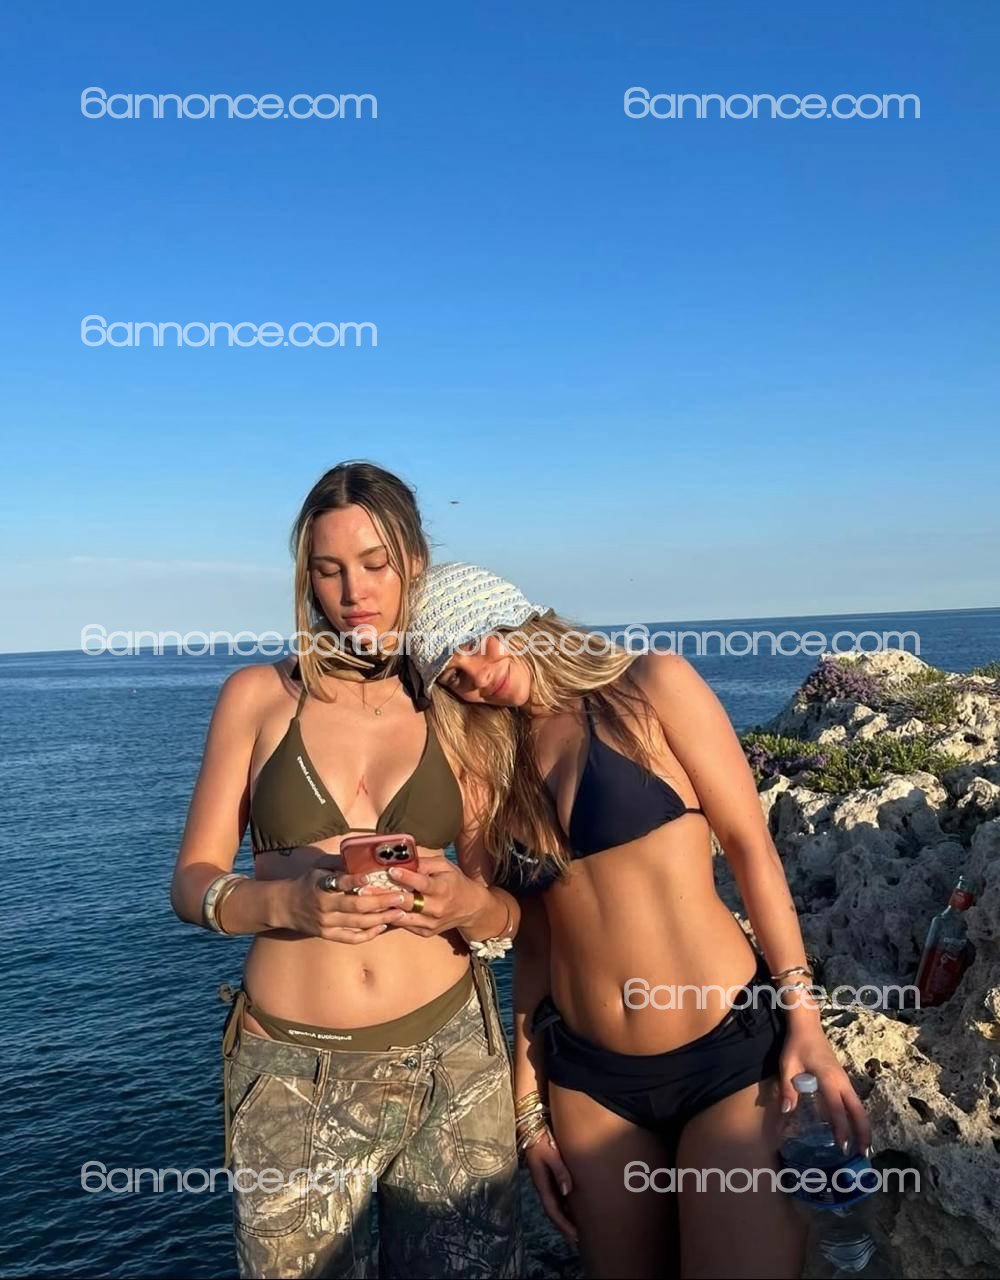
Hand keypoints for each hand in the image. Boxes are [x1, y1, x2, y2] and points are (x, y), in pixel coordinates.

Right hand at [273, 867, 405, 942]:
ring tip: (399, 913)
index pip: (339, 883)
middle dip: (381, 902)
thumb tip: (362, 854)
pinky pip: (351, 938)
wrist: (283, 906)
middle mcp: (325, 906)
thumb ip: (338, 862)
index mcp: (322, 886)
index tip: (370, 877)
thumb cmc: (306, 883)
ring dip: (381, 918)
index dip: (354, 880)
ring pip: (358, 923)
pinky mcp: (327, 935)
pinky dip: (368, 934)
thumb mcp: (318, 867)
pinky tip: (382, 927)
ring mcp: (326, 923)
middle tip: (401, 897)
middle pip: (356, 906)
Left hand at [363, 856, 487, 935]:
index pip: (422, 884)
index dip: (406, 877)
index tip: (391, 870)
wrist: (470, 908)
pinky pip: (404, 925)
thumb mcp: (445, 866)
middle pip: (408, 903)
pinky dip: (390, 918)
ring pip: (402, 917)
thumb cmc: (455, 882)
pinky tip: (376, 911)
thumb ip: (425, 863)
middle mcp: (437, 908)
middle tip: (366, 889)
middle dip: (386, 895)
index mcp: (443, 889)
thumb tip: (404, 860)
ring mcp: (430, 923)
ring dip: (383, 909)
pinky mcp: (425, 932)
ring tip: (365, 901)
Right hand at [524, 1130, 576, 1243]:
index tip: (575, 1236)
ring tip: (576, 1229)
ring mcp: (544, 1180)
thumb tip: (568, 1191)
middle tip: (576, 1241)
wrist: (530, 1127)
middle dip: (564, 1227)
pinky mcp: (547, 1174)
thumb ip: (559, 1171)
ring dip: (564, 1217)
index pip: (553, 1210)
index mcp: (541, 1183)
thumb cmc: (540, 1139)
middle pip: (554, 1211)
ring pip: (555, 1204)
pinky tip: (571, 1208)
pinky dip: (564, 1205)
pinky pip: (556, 1195)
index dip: (563, 1224)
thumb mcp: (550, 1154)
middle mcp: (542, 1185)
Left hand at [779, 1023, 871, 1156]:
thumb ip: (788, 1088)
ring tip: (863, 1147)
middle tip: (863, 1154)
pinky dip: (857, 1116)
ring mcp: (844, 1080)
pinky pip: (853, 1101)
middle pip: (858, 1110)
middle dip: (863, 1132)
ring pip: (858, 1106)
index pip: (838, 1109)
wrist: (807, 1026)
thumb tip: (787, 1111)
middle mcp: (842, 1081)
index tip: (842, 1147)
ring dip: (863, 1125)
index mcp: (829, 1079)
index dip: (841, 1129)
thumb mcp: (787, 1065)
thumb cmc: (796, 1045)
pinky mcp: (842, 1079)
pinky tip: (853, 1127)